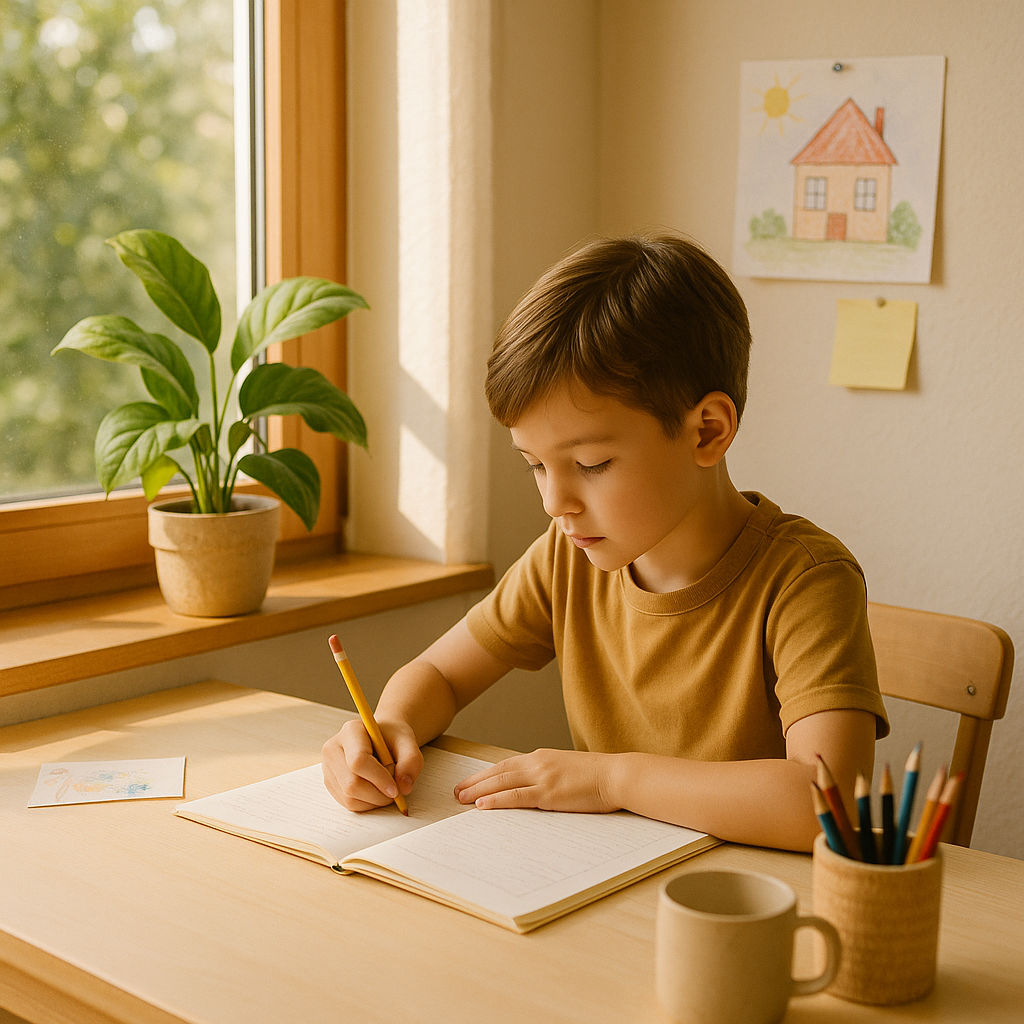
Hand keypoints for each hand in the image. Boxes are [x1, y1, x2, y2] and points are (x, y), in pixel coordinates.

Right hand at [321, 718, 422, 810]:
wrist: (381, 740)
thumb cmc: (392, 739)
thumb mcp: (408, 743)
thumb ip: (411, 761)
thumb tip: (403, 787)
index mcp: (351, 731)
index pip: (358, 761)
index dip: (378, 779)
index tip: (395, 790)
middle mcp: (334, 748)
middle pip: (351, 783)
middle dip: (377, 794)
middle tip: (395, 792)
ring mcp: (329, 767)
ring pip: (349, 797)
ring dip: (374, 801)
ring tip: (386, 788)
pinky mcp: (330, 782)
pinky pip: (348, 803)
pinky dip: (367, 804)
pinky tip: (376, 791)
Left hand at [453, 748, 620, 813]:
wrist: (616, 775)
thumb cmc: (596, 777)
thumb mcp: (566, 770)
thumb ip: (548, 776)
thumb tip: (534, 789)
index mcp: (542, 757)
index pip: (506, 765)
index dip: (485, 775)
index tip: (470, 782)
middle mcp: (538, 763)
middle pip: (498, 772)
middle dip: (475, 782)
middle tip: (456, 792)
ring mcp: (542, 777)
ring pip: (502, 783)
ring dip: (479, 791)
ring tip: (461, 799)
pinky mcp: (549, 792)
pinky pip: (516, 796)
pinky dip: (497, 800)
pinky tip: (482, 805)